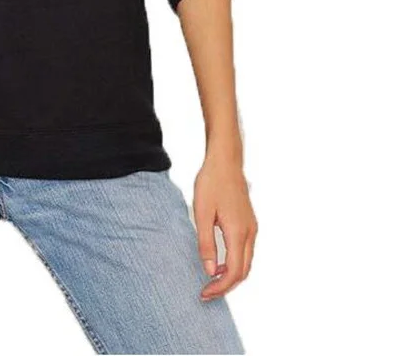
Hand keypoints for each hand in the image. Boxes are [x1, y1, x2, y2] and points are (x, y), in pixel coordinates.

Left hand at [193, 156, 256, 300]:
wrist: (225, 161)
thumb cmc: (211, 183)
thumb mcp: (202, 213)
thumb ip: (206, 243)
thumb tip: (210, 271)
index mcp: (238, 232)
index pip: (233, 272)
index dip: (220, 287)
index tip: (204, 293)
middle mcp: (249, 233)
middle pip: (243, 271)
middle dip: (227, 286)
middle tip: (207, 292)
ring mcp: (252, 227)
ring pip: (247, 262)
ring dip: (232, 275)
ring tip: (211, 280)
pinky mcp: (249, 222)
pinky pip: (246, 250)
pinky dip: (235, 262)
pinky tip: (220, 260)